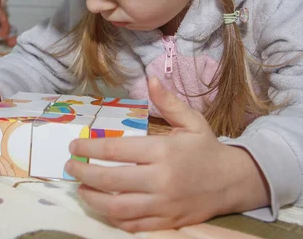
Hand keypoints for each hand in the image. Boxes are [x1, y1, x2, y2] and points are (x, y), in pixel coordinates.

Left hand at [66, 77, 269, 231]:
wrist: (232, 182)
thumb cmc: (207, 149)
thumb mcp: (191, 121)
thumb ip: (168, 102)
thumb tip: (150, 78)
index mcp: (163, 151)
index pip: (116, 150)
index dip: (89, 148)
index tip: (74, 146)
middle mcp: (160, 179)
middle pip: (109, 179)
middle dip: (82, 172)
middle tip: (70, 166)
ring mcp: (162, 205)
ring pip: (116, 206)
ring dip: (92, 198)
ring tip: (81, 187)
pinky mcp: (166, 222)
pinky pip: (131, 224)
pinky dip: (112, 217)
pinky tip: (103, 205)